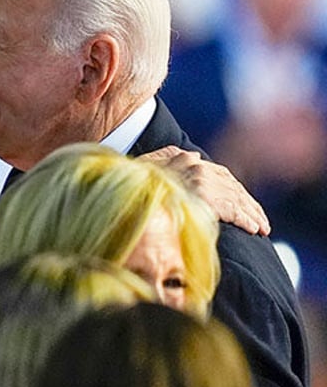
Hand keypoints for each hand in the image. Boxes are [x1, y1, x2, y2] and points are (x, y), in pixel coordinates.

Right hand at [138, 145, 269, 235]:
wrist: (124, 192)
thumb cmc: (130, 185)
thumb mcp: (143, 169)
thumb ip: (162, 164)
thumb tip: (188, 161)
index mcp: (181, 157)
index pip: (215, 172)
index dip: (231, 188)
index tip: (242, 201)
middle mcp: (194, 165)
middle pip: (230, 184)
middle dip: (247, 202)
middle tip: (259, 219)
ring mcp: (201, 179)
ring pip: (235, 197)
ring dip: (252, 214)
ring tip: (262, 227)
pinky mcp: (207, 196)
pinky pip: (234, 209)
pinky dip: (246, 219)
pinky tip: (255, 229)